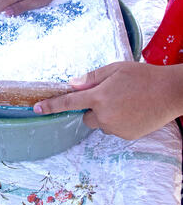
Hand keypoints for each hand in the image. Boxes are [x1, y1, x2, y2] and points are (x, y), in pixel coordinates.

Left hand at [33, 62, 182, 139]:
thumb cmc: (143, 76)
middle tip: (111, 96)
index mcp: (99, 96)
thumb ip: (92, 77)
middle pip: (87, 116)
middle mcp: (105, 115)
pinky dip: (119, 122)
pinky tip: (133, 111)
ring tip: (127, 102)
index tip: (36, 109)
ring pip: (102, 123)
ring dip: (107, 115)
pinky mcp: (126, 136)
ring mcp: (116, 128)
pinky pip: (115, 129)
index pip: (69, 102)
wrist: (170, 93)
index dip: (51, 105)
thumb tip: (73, 84)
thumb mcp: (116, 69)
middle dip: (93, 108)